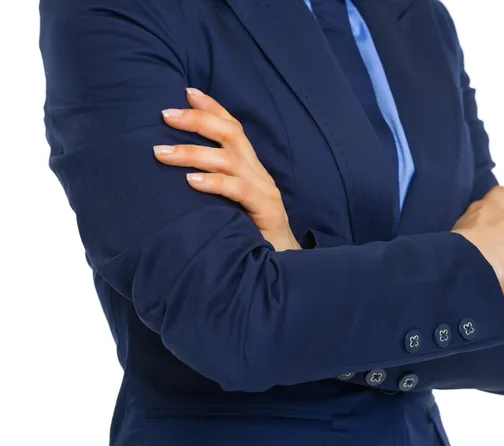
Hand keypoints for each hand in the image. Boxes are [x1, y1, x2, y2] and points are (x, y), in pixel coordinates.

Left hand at [153, 88, 300, 251]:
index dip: (213, 108)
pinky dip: (214, 183)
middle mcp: (258, 173)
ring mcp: (264, 190)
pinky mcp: (266, 210)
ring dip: (193, 152)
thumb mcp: (230, 203)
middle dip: (198, 120)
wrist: (282, 262)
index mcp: (251, 168)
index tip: (186, 92)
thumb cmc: (250, 232)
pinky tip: (191, 182)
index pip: (233, 128)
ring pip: (230, 159)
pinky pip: (239, 190)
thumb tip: (176, 174)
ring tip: (161, 153)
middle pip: (231, 134)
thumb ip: (214, 185)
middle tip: (165, 114)